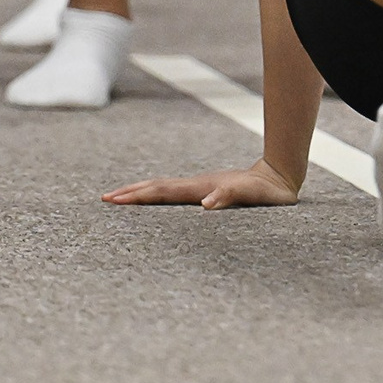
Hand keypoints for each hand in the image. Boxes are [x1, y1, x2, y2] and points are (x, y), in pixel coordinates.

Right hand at [103, 158, 301, 209]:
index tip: (114, 200)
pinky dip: (157, 196)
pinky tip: (154, 201)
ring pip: (163, 188)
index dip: (137, 196)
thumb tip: (206, 204)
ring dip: (140, 192)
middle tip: (105, 199)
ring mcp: (199, 187)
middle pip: (156, 187)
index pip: (161, 192)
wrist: (278, 178)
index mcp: (199, 188)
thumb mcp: (248, 195)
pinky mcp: (205, 191)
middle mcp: (195, 186)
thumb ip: (228, 196)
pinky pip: (174, 194)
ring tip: (120, 197)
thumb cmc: (263, 191)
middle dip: (130, 193)